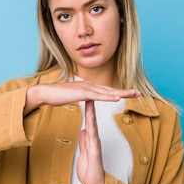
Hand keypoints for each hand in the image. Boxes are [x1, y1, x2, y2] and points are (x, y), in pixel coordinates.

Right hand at [24, 81, 139, 114]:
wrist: (45, 93)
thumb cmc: (57, 96)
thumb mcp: (73, 97)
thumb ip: (81, 97)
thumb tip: (86, 98)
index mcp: (88, 87)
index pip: (107, 90)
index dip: (119, 91)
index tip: (130, 93)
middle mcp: (89, 85)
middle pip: (111, 89)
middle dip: (126, 91)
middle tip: (139, 93)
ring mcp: (86, 88)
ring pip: (107, 91)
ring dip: (121, 93)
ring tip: (133, 94)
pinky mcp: (81, 93)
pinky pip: (98, 96)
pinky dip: (108, 96)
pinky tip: (117, 98)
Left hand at [77, 100, 104, 183]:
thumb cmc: (90, 170)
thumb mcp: (83, 153)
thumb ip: (84, 142)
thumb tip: (83, 131)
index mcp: (91, 139)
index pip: (89, 120)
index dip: (87, 108)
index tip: (84, 96)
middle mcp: (95, 139)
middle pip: (92, 119)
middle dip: (91, 106)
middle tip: (90, 91)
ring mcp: (96, 144)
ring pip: (93, 125)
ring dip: (92, 114)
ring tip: (90, 101)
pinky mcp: (95, 152)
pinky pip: (93, 138)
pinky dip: (92, 129)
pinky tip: (90, 122)